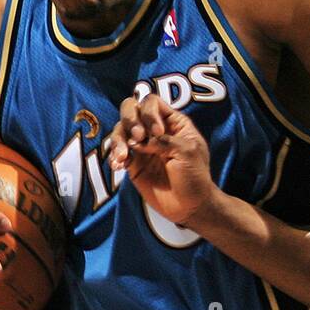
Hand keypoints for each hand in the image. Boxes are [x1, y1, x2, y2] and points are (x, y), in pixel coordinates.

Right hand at [108, 93, 215, 226]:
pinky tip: (118, 166)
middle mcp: (154, 130)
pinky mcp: (133, 164)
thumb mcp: (187, 152)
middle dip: (130, 119)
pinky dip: (114, 157)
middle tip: (138, 138)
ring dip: (118, 140)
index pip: (152, 103)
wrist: (190, 206)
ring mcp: (141, 146)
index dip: (150, 113)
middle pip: (131, 109)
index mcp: (172, 122)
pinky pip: (117, 153)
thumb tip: (136, 140)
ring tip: (123, 157)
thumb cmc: (195, 177)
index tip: (157, 133)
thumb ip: (163, 141)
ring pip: (120, 130)